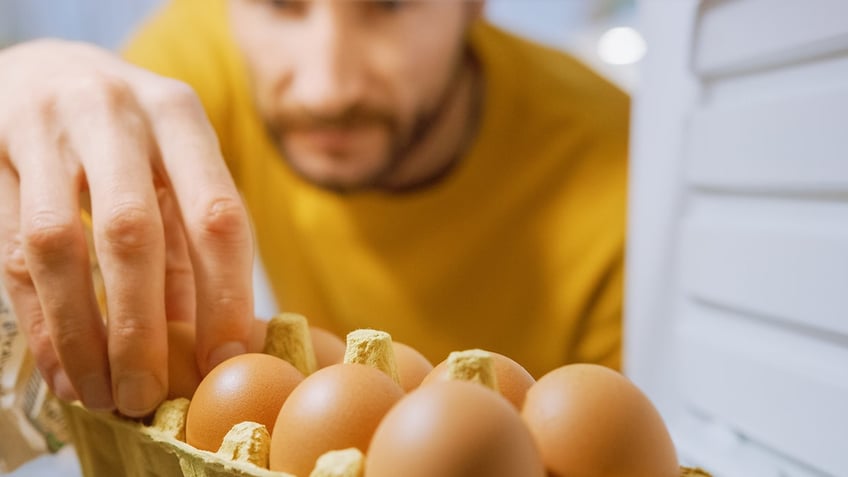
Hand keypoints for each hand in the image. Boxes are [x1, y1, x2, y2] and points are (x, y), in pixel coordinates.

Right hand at [0, 40, 253, 416]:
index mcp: (180, 115)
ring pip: (59, 247)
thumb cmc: (132, 136)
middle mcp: (115, 114)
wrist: (46, 69)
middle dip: (142, 329)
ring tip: (102, 394)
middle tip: (148, 396)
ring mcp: (45, 129)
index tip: (223, 361)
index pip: (216, 216)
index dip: (225, 297)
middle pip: (133, 234)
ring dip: (82, 334)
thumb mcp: (175, 170)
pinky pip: (10, 251)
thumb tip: (213, 345)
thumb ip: (192, 245)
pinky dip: (40, 320)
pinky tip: (64, 367)